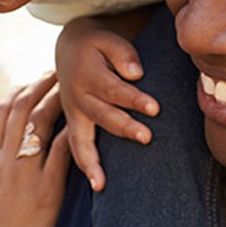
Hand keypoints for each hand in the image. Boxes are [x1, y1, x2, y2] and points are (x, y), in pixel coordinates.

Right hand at [0, 72, 73, 226]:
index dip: (17, 92)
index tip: (31, 82)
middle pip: (19, 108)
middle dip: (39, 85)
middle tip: (57, 72)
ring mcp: (21, 176)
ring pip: (39, 122)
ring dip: (57, 98)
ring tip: (74, 85)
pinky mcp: (44, 194)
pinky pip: (62, 152)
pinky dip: (74, 131)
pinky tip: (87, 119)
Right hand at [55, 17, 153, 190]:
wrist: (70, 50)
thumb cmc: (98, 46)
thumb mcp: (108, 40)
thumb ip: (123, 54)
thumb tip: (136, 73)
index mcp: (87, 74)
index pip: (113, 89)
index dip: (133, 99)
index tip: (155, 109)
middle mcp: (77, 96)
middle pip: (101, 115)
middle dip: (124, 127)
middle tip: (146, 137)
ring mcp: (73, 113)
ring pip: (82, 138)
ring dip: (94, 160)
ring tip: (102, 182)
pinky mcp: (74, 125)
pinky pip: (76, 148)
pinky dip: (85, 166)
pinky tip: (98, 186)